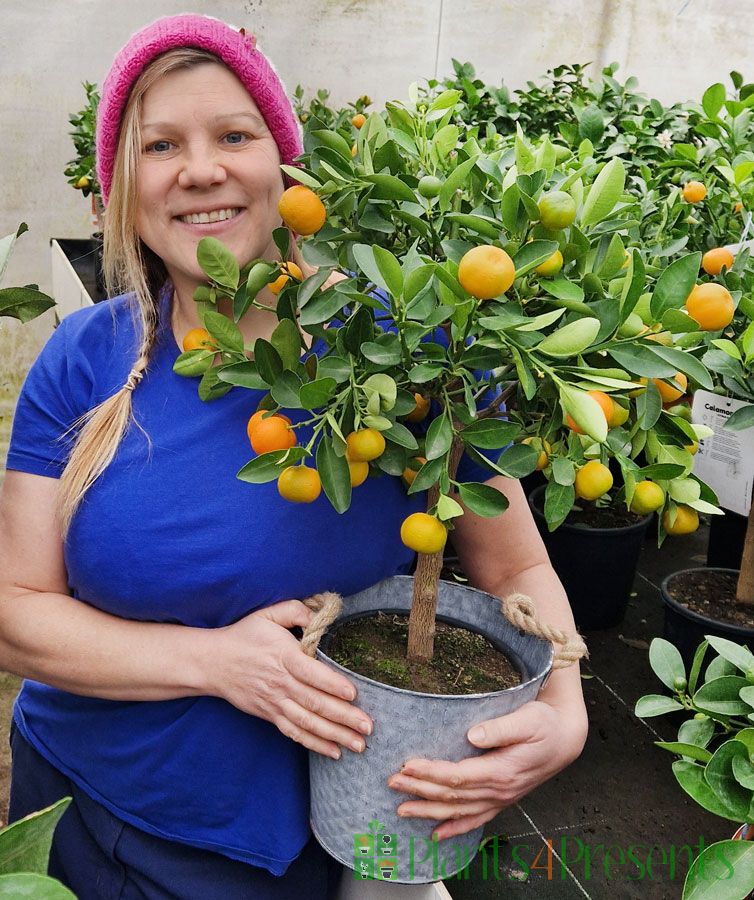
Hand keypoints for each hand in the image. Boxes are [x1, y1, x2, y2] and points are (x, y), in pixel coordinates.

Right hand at [212, 599, 372, 758]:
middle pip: (315, 702)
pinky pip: (294, 732)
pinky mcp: (270, 715)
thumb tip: (317, 617)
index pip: (311, 673)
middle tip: (368, 727)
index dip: (332, 684)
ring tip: (359, 745)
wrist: (214, 662)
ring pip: (308, 722)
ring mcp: (275, 702)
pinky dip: (314, 744)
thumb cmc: (246, 635)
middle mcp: (281, 682)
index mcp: (284, 656)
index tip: (353, 693)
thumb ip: (295, 610)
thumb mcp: (268, 614)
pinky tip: (334, 752)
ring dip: (335, 735)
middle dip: (344, 716)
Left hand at [386, 699, 586, 840]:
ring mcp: (500, 798)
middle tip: (392, 782)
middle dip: (420, 789)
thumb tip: (473, 735)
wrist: (566, 739)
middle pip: (452, 795)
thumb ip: (500, 728)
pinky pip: (475, 819)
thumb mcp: (527, 719)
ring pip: (459, 811)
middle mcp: (499, 790)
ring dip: (429, 810)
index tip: (407, 765)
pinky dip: (454, 828)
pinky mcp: (501, 799)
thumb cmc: (545, 725)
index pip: (458, 776)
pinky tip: (436, 833)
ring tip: (401, 809)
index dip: (431, 772)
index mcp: (502, 770)